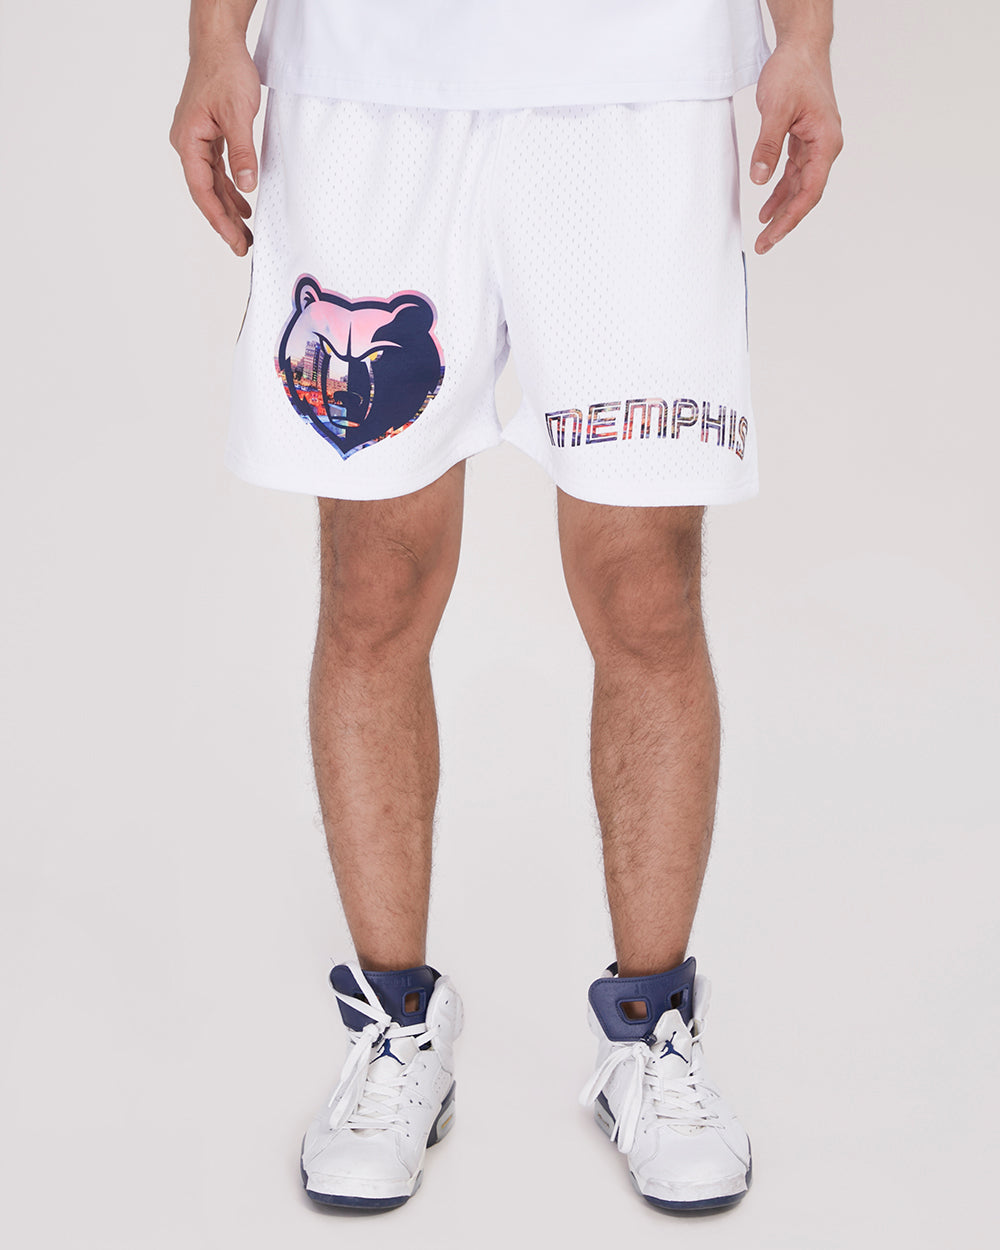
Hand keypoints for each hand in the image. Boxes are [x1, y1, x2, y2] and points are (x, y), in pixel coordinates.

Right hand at [169, 40, 260, 256]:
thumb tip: (246, 186)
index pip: (202, 191)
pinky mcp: (208, 135)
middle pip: (206, 193)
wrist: (219, 43)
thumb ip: (242, 152)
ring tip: (245, 233)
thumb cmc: (224, 71)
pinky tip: (242, 203)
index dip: (218, 219)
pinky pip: (217, 170)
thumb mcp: (238, 114)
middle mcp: (188, 144)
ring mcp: (197, 140)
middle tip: (243, 246)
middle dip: (224, 221)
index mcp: (188, 141)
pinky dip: (230, 188)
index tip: (234, 240)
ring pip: (212, 184)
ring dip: (228, 208)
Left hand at [749, 40, 842, 254]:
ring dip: (782, 209)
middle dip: (785, 221)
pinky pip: (794, 173)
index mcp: (826, 142)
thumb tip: (759, 177)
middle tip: (764, 244)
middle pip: (806, 194)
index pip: (809, 191)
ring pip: (799, 186)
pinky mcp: (805, 140)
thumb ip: (768, 145)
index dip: (790, 218)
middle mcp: (825, 147)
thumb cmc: (794, 71)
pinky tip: (767, 205)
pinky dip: (780, 190)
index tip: (772, 236)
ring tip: (764, 231)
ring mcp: (816, 144)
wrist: (801, 46)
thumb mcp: (775, 109)